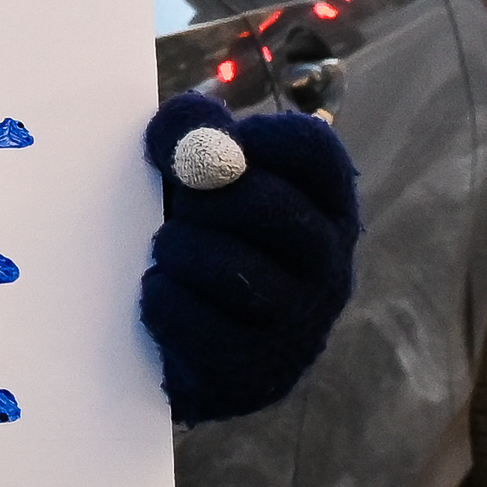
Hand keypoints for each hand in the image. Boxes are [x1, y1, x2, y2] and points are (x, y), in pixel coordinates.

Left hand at [139, 92, 359, 424]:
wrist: (182, 351)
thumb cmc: (196, 244)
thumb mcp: (193, 184)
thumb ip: (190, 140)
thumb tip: (192, 116)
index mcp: (323, 207)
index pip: (314, 151)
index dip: (256, 135)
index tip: (220, 142)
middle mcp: (327, 264)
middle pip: (268, 205)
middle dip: (204, 199)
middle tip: (180, 208)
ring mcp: (298, 322)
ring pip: (233, 268)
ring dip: (179, 250)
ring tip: (165, 253)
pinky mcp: (254, 369)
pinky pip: (197, 322)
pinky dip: (163, 300)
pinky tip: (160, 295)